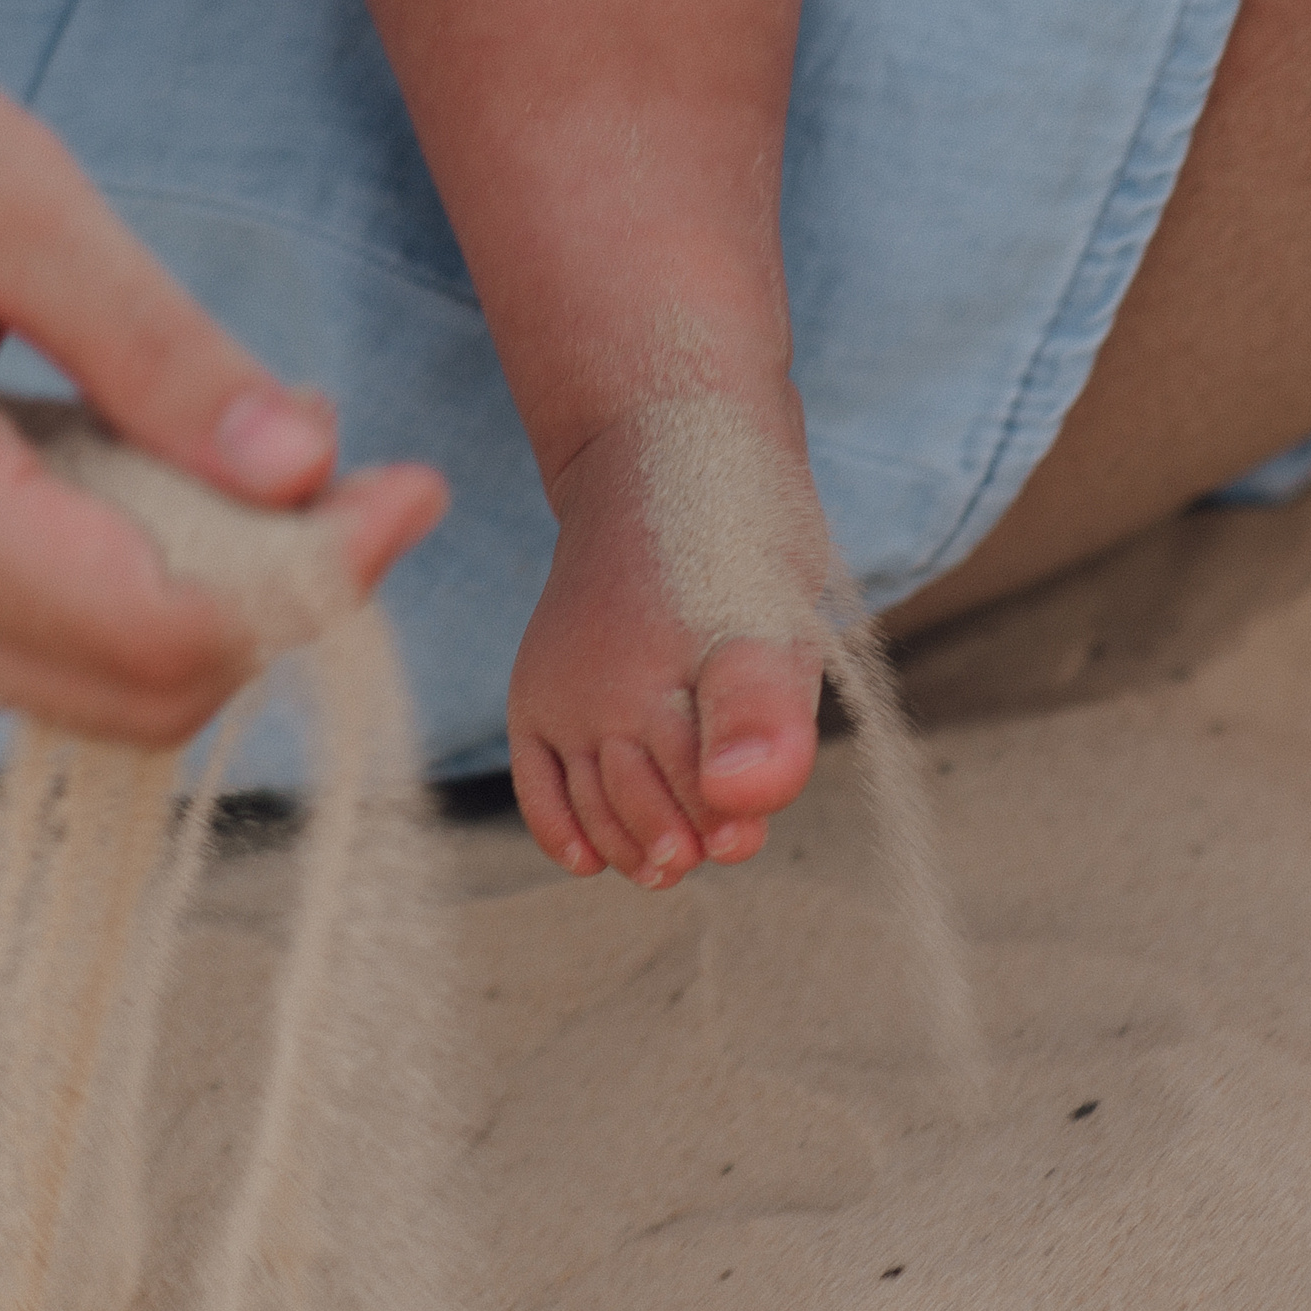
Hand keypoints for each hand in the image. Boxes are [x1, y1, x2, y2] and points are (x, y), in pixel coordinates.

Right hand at [0, 0, 443, 742]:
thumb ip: (155, 348)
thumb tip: (306, 469)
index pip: (153, 631)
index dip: (308, 583)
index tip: (409, 487)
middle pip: (134, 699)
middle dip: (280, 611)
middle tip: (368, 484)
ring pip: (92, 688)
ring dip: (215, 602)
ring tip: (283, 464)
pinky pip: (38, 634)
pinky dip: (139, 579)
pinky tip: (175, 467)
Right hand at [507, 398, 826, 886]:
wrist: (657, 453)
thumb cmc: (733, 539)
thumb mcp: (775, 619)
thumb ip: (764, 713)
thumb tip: (743, 800)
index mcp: (654, 690)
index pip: (695, 805)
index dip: (729, 828)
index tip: (752, 833)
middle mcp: (590, 702)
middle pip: (641, 814)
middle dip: (686, 839)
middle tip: (723, 844)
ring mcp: (557, 699)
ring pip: (591, 808)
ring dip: (634, 840)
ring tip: (673, 851)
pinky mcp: (535, 692)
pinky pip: (536, 784)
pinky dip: (562, 828)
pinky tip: (592, 857)